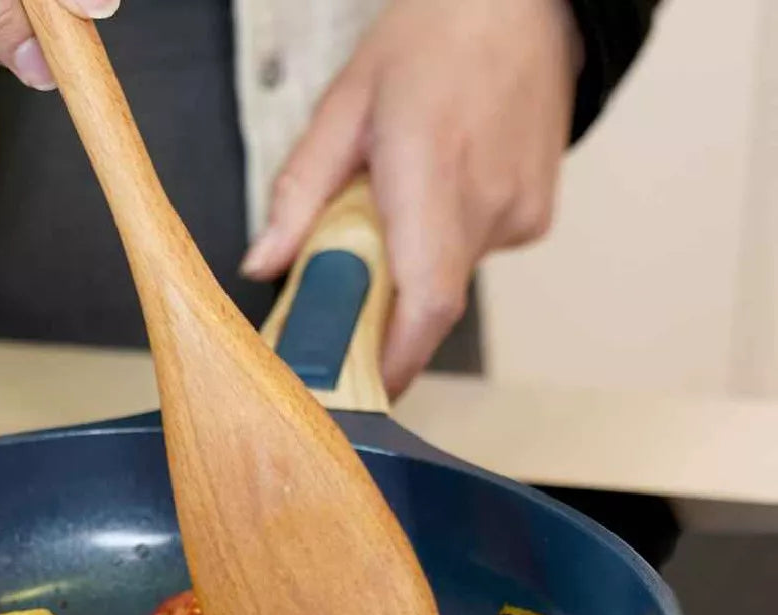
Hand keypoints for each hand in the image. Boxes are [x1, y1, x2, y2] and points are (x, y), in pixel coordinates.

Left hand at [241, 0, 583, 398]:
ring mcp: (519, 215)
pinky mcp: (536, 217)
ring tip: (397, 206)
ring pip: (449, 281)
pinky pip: (475, 256)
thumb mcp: (344, 105)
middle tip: (347, 298)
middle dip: (382, 316)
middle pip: (427, 304)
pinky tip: (439, 190)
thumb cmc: (432, 36)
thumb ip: (299, 192)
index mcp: (432, 173)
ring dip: (411, 269)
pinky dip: (443, 245)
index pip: (425, 302)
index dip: (392, 361)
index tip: (358, 393)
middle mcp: (486, 205)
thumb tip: (264, 265)